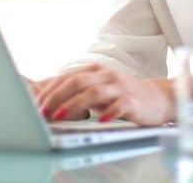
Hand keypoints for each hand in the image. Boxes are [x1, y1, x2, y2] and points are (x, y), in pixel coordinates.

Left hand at [35, 63, 174, 125]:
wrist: (156, 98)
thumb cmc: (121, 95)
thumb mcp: (98, 90)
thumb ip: (79, 93)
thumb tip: (51, 105)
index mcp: (95, 70)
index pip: (66, 77)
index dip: (50, 91)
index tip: (36, 105)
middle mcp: (106, 75)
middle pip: (77, 81)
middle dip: (57, 97)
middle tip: (44, 112)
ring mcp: (120, 86)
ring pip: (94, 92)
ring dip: (74, 105)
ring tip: (61, 117)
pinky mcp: (132, 100)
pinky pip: (119, 105)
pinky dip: (108, 113)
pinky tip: (99, 121)